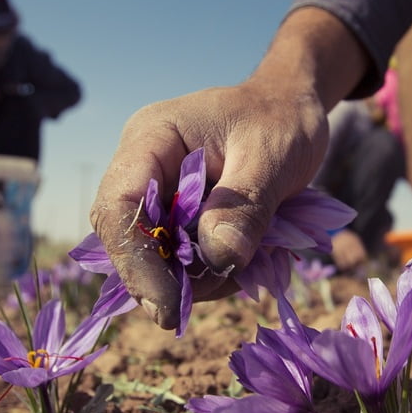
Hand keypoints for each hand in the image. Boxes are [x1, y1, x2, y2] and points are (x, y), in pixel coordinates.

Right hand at [91, 8, 370, 328]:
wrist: (292, 107)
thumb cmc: (282, 121)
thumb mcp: (274, 158)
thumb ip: (245, 206)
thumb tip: (219, 260)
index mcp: (152, 138)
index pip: (119, 204)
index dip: (136, 260)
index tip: (168, 305)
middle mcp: (141, 166)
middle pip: (126, 236)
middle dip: (168, 275)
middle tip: (226, 284)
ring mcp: (155, 192)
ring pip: (151, 255)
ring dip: (195, 276)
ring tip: (248, 263)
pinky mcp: (173, 214)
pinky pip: (176, 257)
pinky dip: (207, 270)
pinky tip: (243, 260)